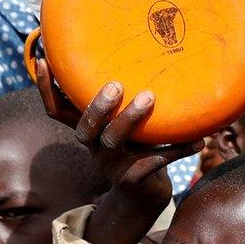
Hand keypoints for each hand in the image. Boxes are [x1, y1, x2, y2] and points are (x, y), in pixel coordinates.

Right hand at [34, 58, 201, 211]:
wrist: (144, 195)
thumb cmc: (135, 147)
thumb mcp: (124, 124)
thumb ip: (123, 100)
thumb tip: (145, 48)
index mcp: (89, 130)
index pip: (57, 111)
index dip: (46, 89)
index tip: (43, 59)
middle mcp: (95, 147)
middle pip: (85, 128)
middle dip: (97, 107)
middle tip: (115, 85)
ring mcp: (112, 165)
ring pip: (114, 141)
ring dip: (130, 119)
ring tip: (149, 97)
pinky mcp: (134, 179)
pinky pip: (155, 161)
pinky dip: (178, 150)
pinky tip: (200, 141)